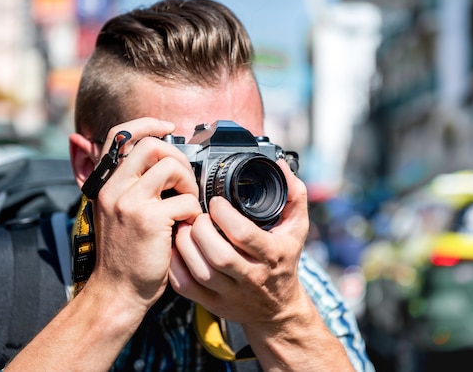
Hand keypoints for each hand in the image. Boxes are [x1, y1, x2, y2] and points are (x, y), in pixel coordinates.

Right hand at [85, 118, 203, 310]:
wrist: (117, 292)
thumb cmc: (126, 255)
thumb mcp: (118, 214)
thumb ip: (132, 187)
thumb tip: (162, 162)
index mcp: (106, 184)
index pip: (120, 135)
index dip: (147, 123)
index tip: (168, 127)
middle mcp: (114, 188)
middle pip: (152, 145)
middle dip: (177, 157)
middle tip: (185, 181)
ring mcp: (130, 202)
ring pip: (171, 166)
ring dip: (188, 183)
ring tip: (187, 203)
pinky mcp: (149, 219)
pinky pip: (185, 199)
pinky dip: (193, 211)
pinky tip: (187, 225)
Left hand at [169, 158, 309, 323]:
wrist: (277, 308)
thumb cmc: (284, 260)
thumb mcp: (297, 228)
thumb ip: (293, 195)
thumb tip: (279, 166)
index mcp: (272, 255)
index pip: (245, 236)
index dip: (225, 216)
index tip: (215, 201)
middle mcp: (252, 276)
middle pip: (219, 256)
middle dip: (201, 230)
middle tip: (195, 214)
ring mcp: (230, 293)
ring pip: (200, 272)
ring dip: (185, 245)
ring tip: (184, 227)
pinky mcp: (212, 303)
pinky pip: (186, 286)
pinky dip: (175, 265)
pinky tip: (177, 247)